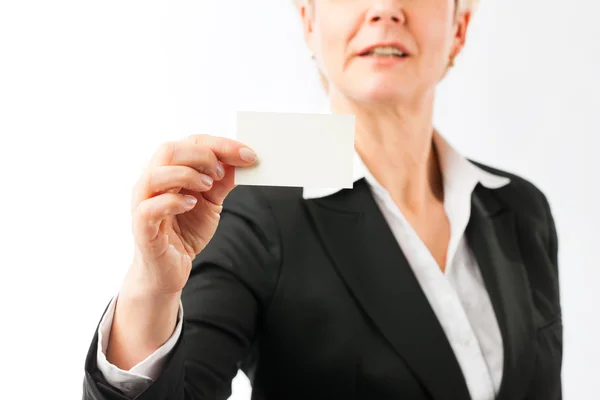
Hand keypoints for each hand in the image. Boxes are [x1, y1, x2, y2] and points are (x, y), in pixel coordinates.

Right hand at [127, 134, 256, 296]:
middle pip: (169, 150)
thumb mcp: (212, 203)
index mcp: (168, 171)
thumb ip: (222, 182)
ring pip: (155, 175)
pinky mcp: (142, 228)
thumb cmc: (184, 232)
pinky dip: (172, 202)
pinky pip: (149, 208)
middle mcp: (152, 183)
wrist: (169, 271)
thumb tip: (240, 162)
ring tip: (207, 186)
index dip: (221, 145)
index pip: (190, 143)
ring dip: (186, 174)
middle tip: (222, 172)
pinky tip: (191, 204)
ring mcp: (142, 204)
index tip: (247, 154)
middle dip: (203, 155)